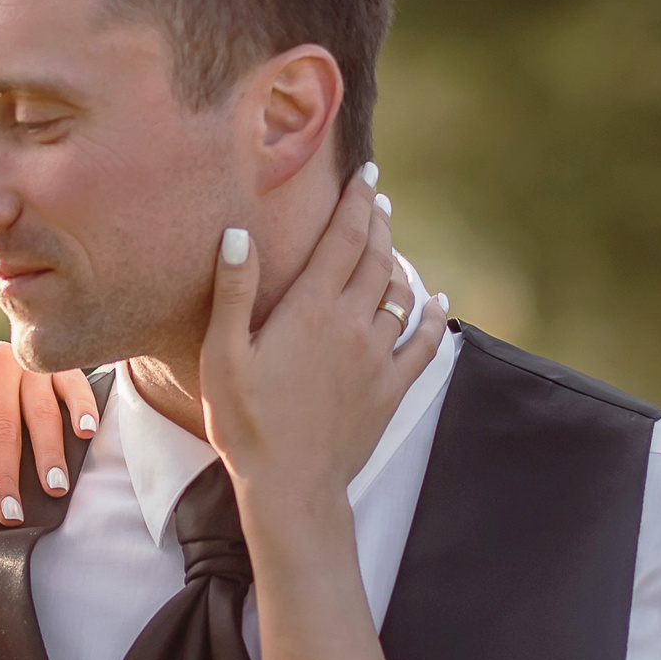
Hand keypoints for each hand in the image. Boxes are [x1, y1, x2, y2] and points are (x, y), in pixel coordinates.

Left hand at [0, 342, 101, 524]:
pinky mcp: (55, 365)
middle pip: (3, 426)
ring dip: (48, 453)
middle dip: (6, 475)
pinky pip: (73, 385)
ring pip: (41, 412)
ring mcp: (27, 363)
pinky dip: (82, 407)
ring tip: (54, 487)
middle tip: (11, 512)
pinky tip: (86, 433)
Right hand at [199, 167, 443, 520]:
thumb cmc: (246, 423)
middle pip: (376, 258)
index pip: (343, 239)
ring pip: (400, 293)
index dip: (356, 201)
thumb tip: (237, 234)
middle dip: (378, 222)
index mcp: (310, 310)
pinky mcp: (391, 388)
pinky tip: (438, 300)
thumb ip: (233, 292)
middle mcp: (352, 325)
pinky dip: (435, 316)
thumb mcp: (222, 356)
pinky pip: (425, 343)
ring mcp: (377, 357)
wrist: (291, 485)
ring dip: (399, 261)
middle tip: (378, 198)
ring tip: (392, 242)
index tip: (366, 174)